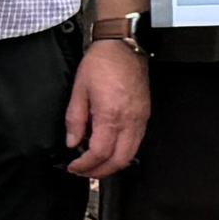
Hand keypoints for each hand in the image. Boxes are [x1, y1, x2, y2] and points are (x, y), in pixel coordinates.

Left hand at [64, 35, 151, 182]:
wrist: (124, 47)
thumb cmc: (101, 63)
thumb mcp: (79, 90)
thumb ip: (74, 119)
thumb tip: (73, 142)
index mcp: (110, 115)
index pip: (99, 152)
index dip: (85, 165)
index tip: (74, 166)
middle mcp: (129, 120)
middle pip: (119, 160)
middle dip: (101, 172)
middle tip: (85, 172)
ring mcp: (141, 119)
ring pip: (131, 154)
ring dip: (113, 165)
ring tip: (96, 164)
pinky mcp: (145, 115)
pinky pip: (137, 142)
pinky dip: (124, 152)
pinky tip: (110, 149)